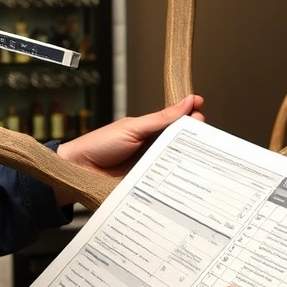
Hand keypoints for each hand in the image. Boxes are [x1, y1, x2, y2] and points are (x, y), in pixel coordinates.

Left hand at [54, 95, 202, 203]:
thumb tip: (186, 102)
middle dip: (195, 139)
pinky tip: (188, 178)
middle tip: (206, 135)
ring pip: (176, 163)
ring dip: (189, 161)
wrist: (80, 169)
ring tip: (203, 155)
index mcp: (149, 129)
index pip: (176, 121)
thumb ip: (161, 118)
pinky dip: (177, 181)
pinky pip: (166, 182)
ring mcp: (151, 166)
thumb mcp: (133, 127)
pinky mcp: (148, 184)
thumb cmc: (99, 145)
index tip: (202, 108)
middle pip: (180, 143)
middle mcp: (152, 147)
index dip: (190, 116)